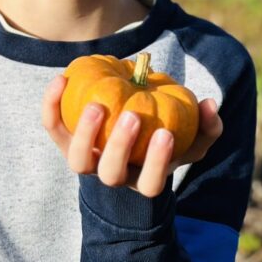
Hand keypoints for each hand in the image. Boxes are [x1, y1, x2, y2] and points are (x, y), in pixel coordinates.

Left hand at [42, 75, 222, 197]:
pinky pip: (54, 125)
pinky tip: (62, 78)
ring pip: (77, 160)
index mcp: (143, 179)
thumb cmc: (163, 138)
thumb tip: (210, 104)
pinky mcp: (64, 141)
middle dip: (120, 147)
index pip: (151, 183)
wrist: (125, 134)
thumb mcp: (192, 136)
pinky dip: (52, 105)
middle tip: (132, 116)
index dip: (157, 163)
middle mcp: (111, 174)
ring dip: (84, 134)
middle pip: (110, 174)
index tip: (167, 133)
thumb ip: (207, 125)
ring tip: (96, 105)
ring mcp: (86, 160)